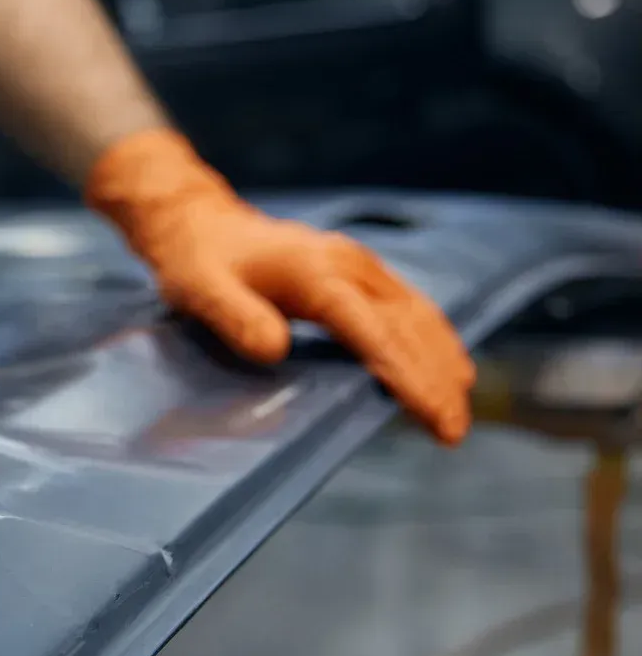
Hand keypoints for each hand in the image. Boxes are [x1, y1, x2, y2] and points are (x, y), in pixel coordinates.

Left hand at [87, 129, 474, 444]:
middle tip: (453, 433)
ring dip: (443, 362)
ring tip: (457, 412)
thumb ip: (236, 317)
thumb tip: (275, 350)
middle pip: (409, 326)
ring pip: (419, 315)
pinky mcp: (360, 272)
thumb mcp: (201, 290)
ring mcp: (359, 266)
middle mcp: (350, 265)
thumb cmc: (199, 262)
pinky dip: (433, 341)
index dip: (408, 375)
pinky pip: (409, 308)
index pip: (376, 331)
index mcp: (317, 273)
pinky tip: (446, 369)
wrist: (201, 223)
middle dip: (435, 380)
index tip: (434, 415)